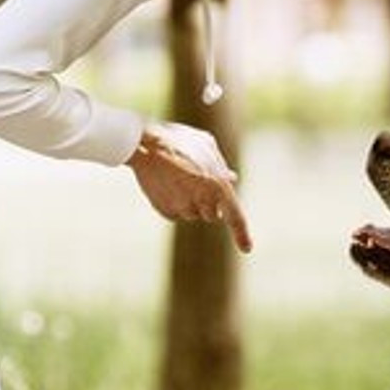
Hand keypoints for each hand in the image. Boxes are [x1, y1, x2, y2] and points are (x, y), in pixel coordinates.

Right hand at [126, 122, 250, 252]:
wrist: (143, 144)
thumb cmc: (177, 140)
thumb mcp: (206, 145)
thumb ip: (221, 165)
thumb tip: (232, 179)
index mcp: (219, 186)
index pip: (235, 217)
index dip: (242, 235)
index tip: (247, 249)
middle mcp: (203, 201)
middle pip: (213, 215)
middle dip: (208, 203)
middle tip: (194, 180)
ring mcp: (184, 208)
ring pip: (193, 214)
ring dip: (190, 201)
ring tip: (177, 176)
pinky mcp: (167, 212)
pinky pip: (177, 213)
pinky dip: (174, 202)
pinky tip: (166, 183)